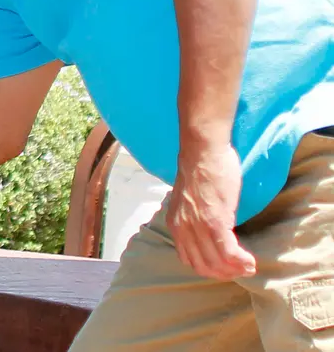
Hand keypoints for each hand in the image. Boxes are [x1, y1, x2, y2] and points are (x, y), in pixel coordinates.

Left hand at [166, 143, 255, 279]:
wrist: (201, 151)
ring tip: (248, 267)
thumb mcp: (188, 200)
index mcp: (175, 224)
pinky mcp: (215, 221)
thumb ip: (192, 217)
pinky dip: (241, 261)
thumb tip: (206, 229)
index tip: (225, 267)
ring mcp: (198, 226)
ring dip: (235, 270)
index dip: (209, 268)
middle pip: (203, 266)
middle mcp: (183, 228)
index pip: (190, 259)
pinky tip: (250, 262)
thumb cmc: (199, 170)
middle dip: (224, 274)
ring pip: (216, 262)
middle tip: (240, 270)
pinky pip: (228, 252)